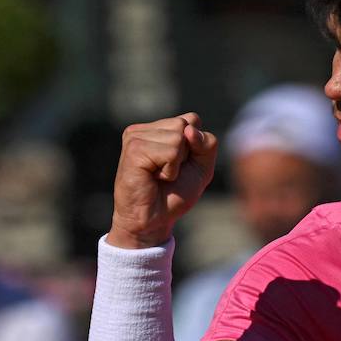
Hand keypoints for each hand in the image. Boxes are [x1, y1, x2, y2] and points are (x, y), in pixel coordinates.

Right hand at [108, 113, 217, 249]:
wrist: (154, 221)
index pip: (192, 119)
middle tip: (167, 173)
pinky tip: (153, 178)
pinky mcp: (134, 149)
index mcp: (157, 128)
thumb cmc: (175, 194)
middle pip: (185, 125)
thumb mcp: (202, 167)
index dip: (195, 147)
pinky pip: (170, 152)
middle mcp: (144, 130)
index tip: (179, 166)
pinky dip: (169, 171)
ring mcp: (136, 137)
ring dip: (176, 165)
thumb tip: (188, 130)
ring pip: (178, 138)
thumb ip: (206, 143)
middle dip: (185, 155)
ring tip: (159, 176)